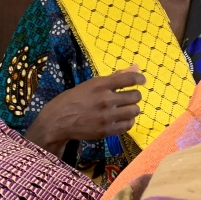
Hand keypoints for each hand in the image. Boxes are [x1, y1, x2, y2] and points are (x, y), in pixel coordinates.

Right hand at [24, 66, 145, 157]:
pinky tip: (121, 119)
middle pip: (135, 96)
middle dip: (134, 96)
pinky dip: (128, 121)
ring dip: (132, 109)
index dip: (139, 79)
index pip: (129, 79)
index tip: (141, 81)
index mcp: (100, 84)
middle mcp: (105, 99)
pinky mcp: (107, 130)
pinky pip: (128, 125)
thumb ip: (114, 77)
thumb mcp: (91, 84)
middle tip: (128, 98)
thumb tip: (135, 68)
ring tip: (125, 109)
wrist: (58, 121)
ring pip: (134, 111)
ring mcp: (107, 116)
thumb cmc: (73, 99)